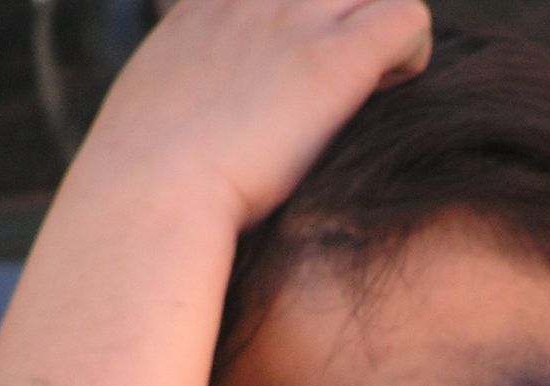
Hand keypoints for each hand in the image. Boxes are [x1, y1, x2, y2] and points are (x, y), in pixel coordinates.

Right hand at [77, 0, 432, 230]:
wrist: (146, 201)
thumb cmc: (138, 191)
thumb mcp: (144, 117)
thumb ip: (176, 99)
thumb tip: (187, 129)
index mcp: (203, 10)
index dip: (299, 18)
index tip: (292, 72)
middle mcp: (252, 1)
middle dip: (345, 18)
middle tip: (344, 78)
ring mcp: (292, 22)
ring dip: (381, 30)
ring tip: (371, 86)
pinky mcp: (331, 62)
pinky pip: (407, 15)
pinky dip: (411, 51)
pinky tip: (385, 94)